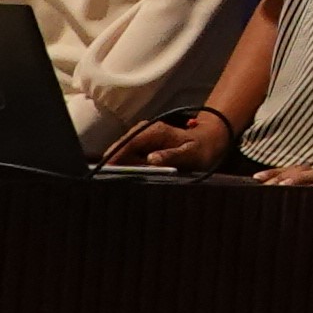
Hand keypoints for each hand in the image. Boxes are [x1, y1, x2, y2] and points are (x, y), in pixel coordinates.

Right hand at [107, 111, 233, 170]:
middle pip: (122, 147)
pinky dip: (127, 166)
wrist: (208, 140)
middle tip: (109, 179)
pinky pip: (129, 156)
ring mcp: (143, 137)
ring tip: (119, 180)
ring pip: (123, 152)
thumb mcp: (191, 154)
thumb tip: (152, 159)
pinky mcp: (142, 145)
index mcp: (155, 131)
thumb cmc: (201, 148)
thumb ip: (172, 156)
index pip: (129, 142)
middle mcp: (145, 131)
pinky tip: (128, 176)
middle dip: (114, 161)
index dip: (116, 154)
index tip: (105, 166)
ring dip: (121, 165)